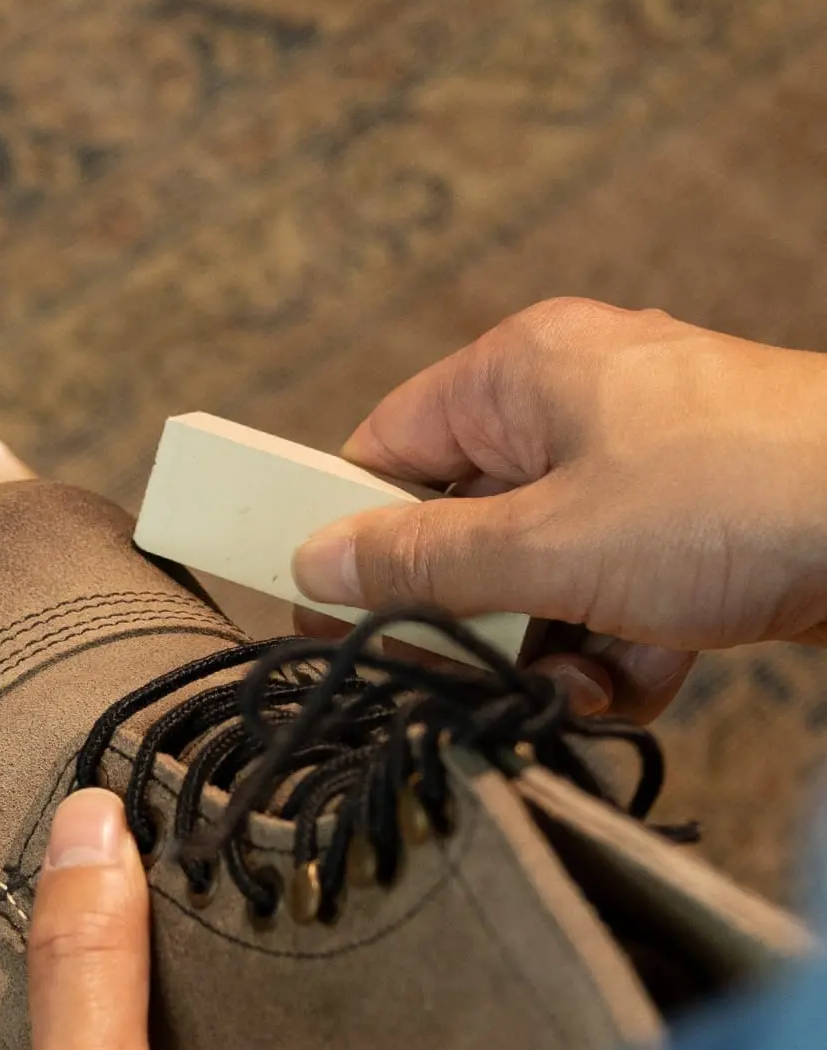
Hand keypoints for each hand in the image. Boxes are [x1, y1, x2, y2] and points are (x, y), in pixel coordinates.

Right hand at [293, 298, 826, 719]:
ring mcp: (636, 471)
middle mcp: (573, 411)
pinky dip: (621, 649)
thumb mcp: (549, 543)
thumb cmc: (733, 499)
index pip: (387, 448)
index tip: (328, 610)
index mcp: (522, 374)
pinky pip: (608, 599)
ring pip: (539, 580)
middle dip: (477, 616)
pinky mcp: (685, 530)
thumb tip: (317, 561)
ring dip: (554, 648)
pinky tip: (653, 670)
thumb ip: (423, 562)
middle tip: (468, 670)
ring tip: (591, 675)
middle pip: (464, 529)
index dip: (350, 531)